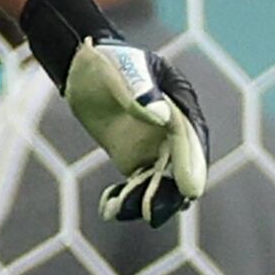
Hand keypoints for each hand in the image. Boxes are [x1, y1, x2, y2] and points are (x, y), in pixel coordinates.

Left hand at [24, 0, 209, 226]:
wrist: (84, 69)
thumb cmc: (107, 60)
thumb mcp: (120, 68)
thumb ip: (140, 89)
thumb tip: (163, 117)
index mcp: (180, 99)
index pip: (190, 134)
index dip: (191, 162)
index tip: (190, 189)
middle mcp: (174, 128)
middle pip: (181, 164)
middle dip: (170, 191)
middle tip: (155, 213)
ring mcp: (157, 147)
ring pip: (161, 180)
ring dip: (147, 200)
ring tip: (123, 211)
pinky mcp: (137, 160)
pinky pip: (140, 185)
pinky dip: (129, 198)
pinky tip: (110, 207)